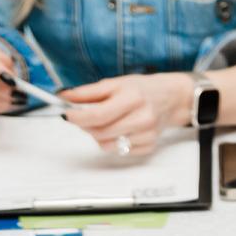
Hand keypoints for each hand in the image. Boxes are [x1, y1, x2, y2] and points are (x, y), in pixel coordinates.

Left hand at [59, 73, 189, 156]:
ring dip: (99, 136)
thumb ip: (88, 92)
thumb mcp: (115, 83)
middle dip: (86, 126)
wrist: (171, 98)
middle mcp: (142, 117)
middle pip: (100, 132)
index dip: (77, 117)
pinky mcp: (149, 146)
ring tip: (106, 123)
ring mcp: (147, 134)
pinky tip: (121, 130)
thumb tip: (64, 97)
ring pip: (107, 145)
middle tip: (85, 117)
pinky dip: (114, 143)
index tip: (68, 114)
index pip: (98, 115)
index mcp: (133, 98)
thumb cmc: (142, 90)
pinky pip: (119, 152)